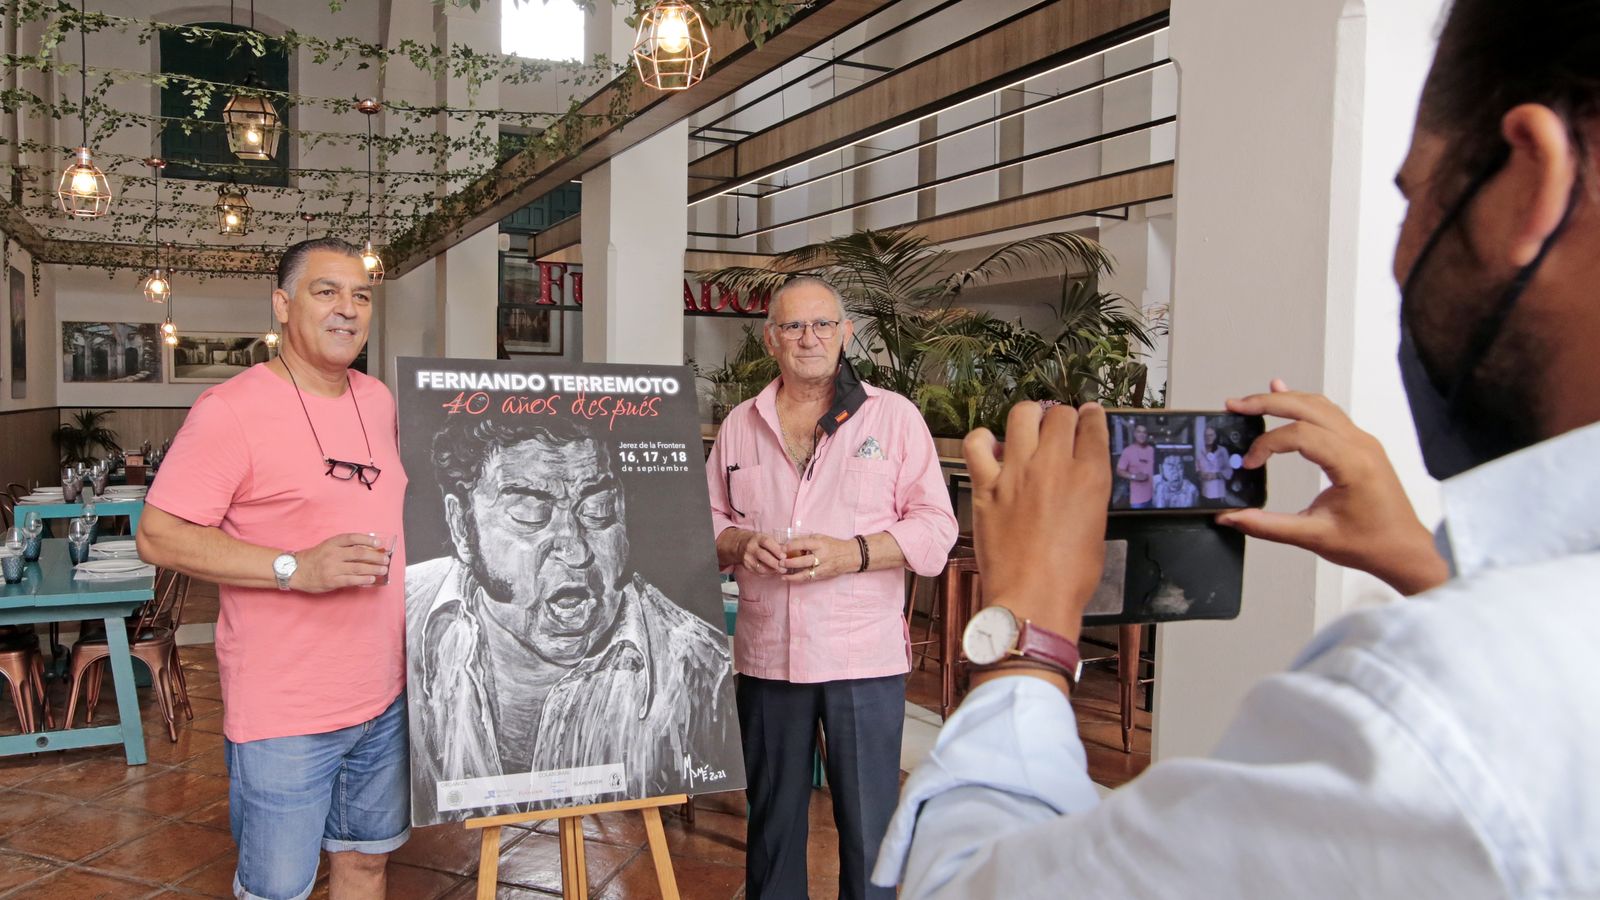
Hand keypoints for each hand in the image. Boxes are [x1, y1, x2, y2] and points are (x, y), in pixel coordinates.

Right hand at [288, 533, 389, 592]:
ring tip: (383, 569)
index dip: (367, 539)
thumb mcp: (327, 546)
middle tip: (385, 559)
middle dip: (375, 556)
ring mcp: (332, 568)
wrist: (295, 571)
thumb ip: (344, 547)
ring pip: (357, 567)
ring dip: (373, 568)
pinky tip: (371, 578)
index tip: (378, 542)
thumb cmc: (314, 558)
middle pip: (358, 553)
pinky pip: (350, 580)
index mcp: (332, 543)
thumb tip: (367, 549)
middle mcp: (333, 554)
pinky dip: (363, 579)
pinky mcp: (331, 580)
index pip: (352, 538)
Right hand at [735, 530, 788, 576]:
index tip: (784, 556)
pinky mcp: (746, 566)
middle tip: (784, 567)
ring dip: (772, 570)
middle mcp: (751, 547)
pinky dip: (767, 573)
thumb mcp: (765, 538)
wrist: (740, 545)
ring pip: (760, 567)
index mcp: (757, 538)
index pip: (766, 542)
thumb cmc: (758, 541)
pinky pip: (757, 572)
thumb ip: (776, 545)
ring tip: (781, 571)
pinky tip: (774, 572)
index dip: (776, 550)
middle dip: (775, 562)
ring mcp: (747, 558)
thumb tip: (790, 552)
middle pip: (763, 555)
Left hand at [780, 534, 857, 582]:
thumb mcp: (821, 538)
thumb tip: (790, 544)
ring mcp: (823, 567)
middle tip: (780, 562)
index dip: (791, 546)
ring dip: (792, 575)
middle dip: (790, 562)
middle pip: (804, 560)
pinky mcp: (823, 575)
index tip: (782, 548)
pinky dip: (798, 579)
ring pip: (806, 573)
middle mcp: (822, 556)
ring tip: (782, 574)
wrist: (850, 555)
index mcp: (820, 543)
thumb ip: (807, 541)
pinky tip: (789, 578)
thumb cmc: (833, 545)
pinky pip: (809, 578)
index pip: (803, 544)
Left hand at [965, 402, 1110, 643]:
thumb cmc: (1071, 575)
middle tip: (1058, 429)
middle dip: (1061, 417)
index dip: (1091, 417)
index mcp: (1090, 476)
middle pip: (1058, 415)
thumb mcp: (1096, 526)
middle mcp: (1054, 465)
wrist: (1033, 598)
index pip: (1092, 424)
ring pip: (1021, 416)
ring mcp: (1017, 472)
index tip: (1087, 417)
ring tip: (1028, 429)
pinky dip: (984, 440)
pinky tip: (991, 449)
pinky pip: (977, 444)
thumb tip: (1079, 477)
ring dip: (1028, 418)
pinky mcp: (987, 486)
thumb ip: (1089, 492)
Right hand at [1216, 379, 1448, 595]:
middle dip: (1267, 403)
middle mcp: (1361, 445)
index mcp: (1353, 464)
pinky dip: (1303, 404)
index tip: (1249, 463)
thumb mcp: (1314, 537)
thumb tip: (1231, 518)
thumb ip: (1267, 525)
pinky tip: (1285, 396)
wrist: (1404, 550)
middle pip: (1307, 407)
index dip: (1267, 445)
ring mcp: (1363, 442)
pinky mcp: (1361, 445)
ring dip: (1284, 400)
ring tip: (1252, 403)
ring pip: (1319, 405)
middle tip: (1235, 406)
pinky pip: (1330, 414)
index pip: (1300, 436)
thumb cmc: (1370, 544)